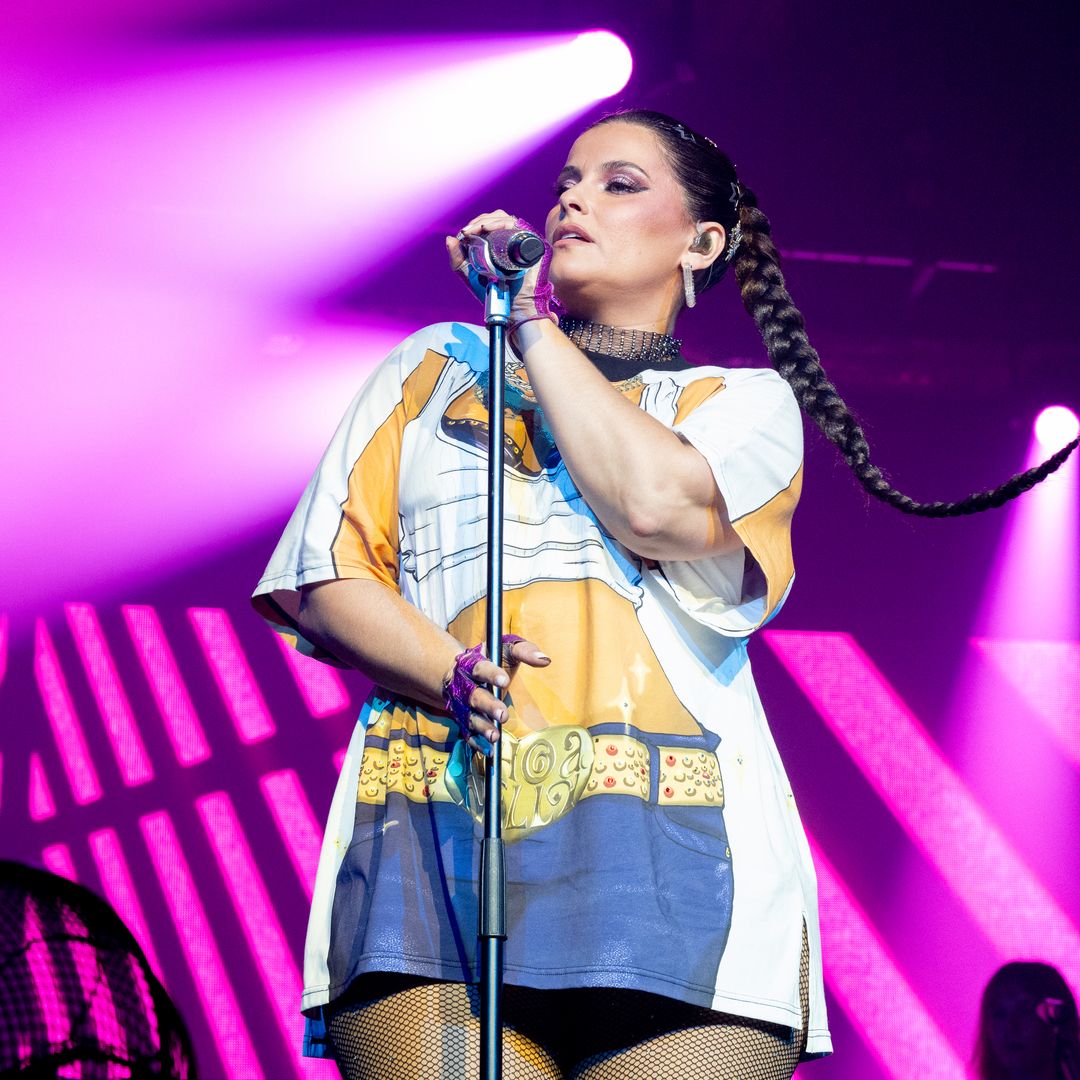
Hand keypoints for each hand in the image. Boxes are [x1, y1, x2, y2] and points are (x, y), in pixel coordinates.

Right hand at [442, 635, 550, 753]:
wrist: (461, 672)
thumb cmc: (492, 659)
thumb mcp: (507, 649)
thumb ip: (525, 651)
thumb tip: (545, 659)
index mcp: (473, 663)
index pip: (480, 668)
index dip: (491, 675)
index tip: (504, 681)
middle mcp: (464, 685)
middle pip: (474, 695)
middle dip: (488, 705)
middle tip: (502, 714)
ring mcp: (462, 704)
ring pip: (470, 717)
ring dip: (481, 727)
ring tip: (494, 736)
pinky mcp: (463, 720)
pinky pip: (468, 733)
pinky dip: (476, 742)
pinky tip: (488, 750)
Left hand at [445, 209, 555, 328]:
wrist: (510, 307)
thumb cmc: (492, 293)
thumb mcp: (468, 274)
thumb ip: (457, 258)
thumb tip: (449, 238)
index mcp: (499, 243)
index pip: (488, 224)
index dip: (475, 224)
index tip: (464, 232)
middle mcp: (512, 240)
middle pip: (497, 217)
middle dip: (480, 221)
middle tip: (467, 231)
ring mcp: (523, 241)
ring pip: (506, 219)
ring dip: (489, 221)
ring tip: (477, 229)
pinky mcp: (532, 244)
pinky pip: (517, 227)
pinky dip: (502, 224)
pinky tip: (489, 229)